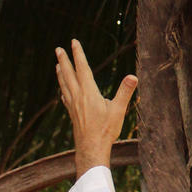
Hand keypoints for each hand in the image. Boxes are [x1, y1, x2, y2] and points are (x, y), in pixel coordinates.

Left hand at [55, 39, 136, 178]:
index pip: (83, 68)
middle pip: (69, 74)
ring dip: (61, 73)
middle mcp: (78, 96)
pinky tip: (63, 91)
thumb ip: (125, 92)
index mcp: (89, 92)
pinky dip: (63, 89)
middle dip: (64, 60)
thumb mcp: (119, 110)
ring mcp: (73, 105)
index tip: (74, 42)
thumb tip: (133, 76)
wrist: (91, 149)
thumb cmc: (105, 130)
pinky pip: (65, 97)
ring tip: (58, 65)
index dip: (78, 54)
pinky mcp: (72, 114)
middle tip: (58, 49)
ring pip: (64, 85)